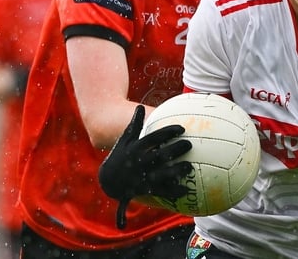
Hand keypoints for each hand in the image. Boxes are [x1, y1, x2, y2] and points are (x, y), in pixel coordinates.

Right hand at [98, 105, 192, 228]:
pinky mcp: (145, 190)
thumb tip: (139, 106)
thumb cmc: (121, 156)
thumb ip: (134, 124)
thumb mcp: (125, 140)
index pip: (153, 138)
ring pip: (161, 175)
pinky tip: (185, 190)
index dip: (168, 133)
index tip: (182, 129)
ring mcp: (142, 177)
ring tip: (189, 167)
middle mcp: (139, 163)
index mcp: (135, 149)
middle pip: (159, 156)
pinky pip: (160, 191)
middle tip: (189, 145)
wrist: (108, 181)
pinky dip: (172, 192)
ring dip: (176, 171)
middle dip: (175, 150)